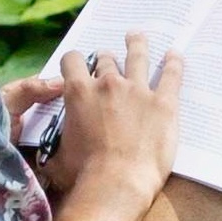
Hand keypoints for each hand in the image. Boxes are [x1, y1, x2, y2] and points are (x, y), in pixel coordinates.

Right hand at [41, 39, 186, 210]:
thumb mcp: (58, 157)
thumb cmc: (84, 175)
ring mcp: (137, 90)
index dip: (74, 62)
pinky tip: (174, 56)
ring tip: (137, 37)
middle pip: (105, 59)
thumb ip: (54, 146)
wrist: (117, 183)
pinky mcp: (163, 102)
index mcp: (78, 92)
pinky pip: (171, 74)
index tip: (77, 66)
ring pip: (137, 56)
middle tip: (107, 59)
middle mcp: (107, 84)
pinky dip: (173, 63)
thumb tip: (47, 158)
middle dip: (105, 58)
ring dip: (137, 44)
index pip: (72, 60)